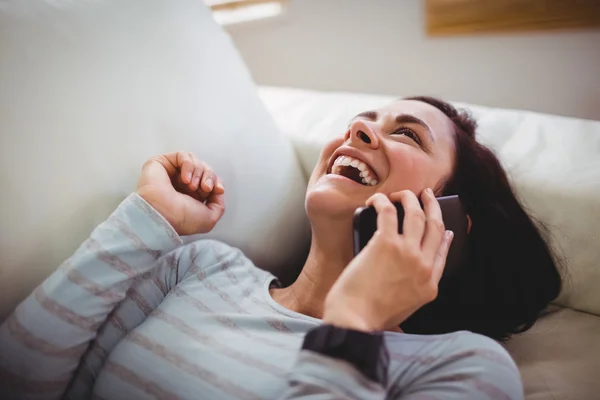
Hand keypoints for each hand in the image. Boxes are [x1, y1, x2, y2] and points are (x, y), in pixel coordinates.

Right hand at [136, 152, 225, 235]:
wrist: (160, 214)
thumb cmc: (181, 219)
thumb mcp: (209, 219)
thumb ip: (219, 205)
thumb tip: (217, 190)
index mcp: (192, 197)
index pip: (210, 181)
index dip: (217, 182)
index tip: (218, 189)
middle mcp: (182, 185)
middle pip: (205, 170)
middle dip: (209, 177)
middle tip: (205, 187)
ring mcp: (172, 173)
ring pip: (195, 161)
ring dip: (198, 172)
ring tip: (191, 185)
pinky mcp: (162, 163)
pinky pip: (183, 155)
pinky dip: (188, 165)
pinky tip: (184, 179)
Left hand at [323, 189, 453, 331]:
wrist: (354, 319)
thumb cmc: (370, 316)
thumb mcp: (405, 308)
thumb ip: (413, 289)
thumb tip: (411, 272)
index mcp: (430, 284)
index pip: (442, 252)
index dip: (444, 235)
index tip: (444, 227)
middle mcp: (423, 266)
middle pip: (435, 227)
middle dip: (433, 206)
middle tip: (427, 195)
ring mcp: (407, 252)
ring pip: (416, 214)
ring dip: (409, 198)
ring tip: (402, 194)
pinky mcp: (385, 243)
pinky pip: (388, 212)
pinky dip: (383, 201)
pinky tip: (376, 199)